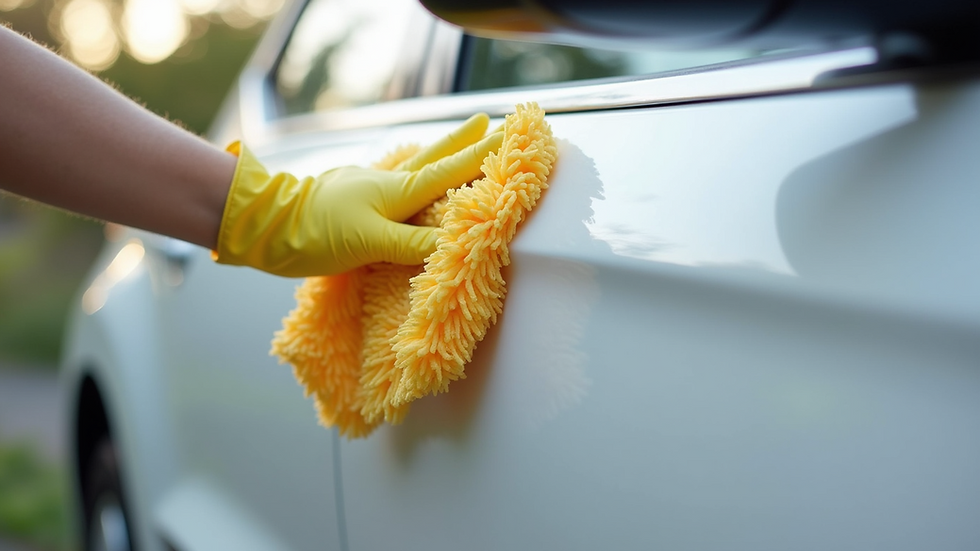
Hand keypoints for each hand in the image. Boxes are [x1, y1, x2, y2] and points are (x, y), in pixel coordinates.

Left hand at [212, 113, 502, 276]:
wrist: (270, 227)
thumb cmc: (319, 232)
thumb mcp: (370, 241)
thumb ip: (413, 244)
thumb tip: (457, 244)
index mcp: (398, 190)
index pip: (450, 170)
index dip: (480, 155)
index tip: (508, 135)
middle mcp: (388, 184)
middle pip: (435, 158)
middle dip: (463, 142)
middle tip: (487, 121)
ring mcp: (370, 189)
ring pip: (414, 168)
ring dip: (439, 155)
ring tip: (457, 143)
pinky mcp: (355, 200)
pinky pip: (394, 184)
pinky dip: (410, 176)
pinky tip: (406, 180)